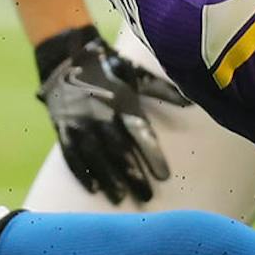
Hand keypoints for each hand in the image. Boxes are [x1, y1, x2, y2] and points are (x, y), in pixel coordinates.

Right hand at [35, 26, 190, 204]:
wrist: (66, 56)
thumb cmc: (107, 65)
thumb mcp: (135, 73)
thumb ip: (162, 89)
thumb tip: (191, 102)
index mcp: (121, 101)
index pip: (139, 133)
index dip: (152, 155)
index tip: (165, 176)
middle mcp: (100, 115)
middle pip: (119, 150)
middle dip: (133, 175)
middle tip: (147, 196)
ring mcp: (79, 123)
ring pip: (95, 157)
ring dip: (108, 179)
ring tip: (120, 198)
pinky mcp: (63, 129)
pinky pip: (71, 155)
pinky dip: (82, 172)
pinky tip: (93, 188)